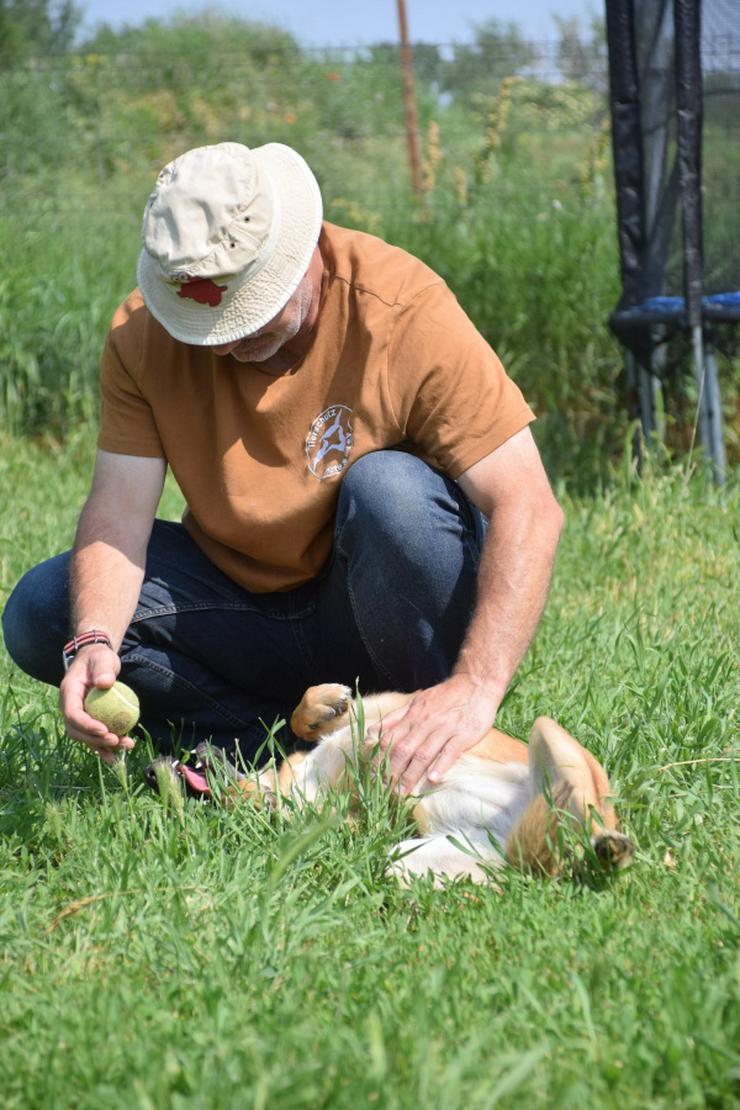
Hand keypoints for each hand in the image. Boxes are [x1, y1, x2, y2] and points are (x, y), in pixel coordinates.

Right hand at [59, 645, 135, 764]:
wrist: (96, 660)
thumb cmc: (98, 657)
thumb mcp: (102, 658)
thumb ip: (103, 669)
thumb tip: (105, 683)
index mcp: (69, 692)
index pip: (73, 714)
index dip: (87, 725)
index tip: (105, 730)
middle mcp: (69, 706)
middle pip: (77, 730)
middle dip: (95, 740)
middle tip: (116, 741)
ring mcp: (78, 715)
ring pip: (86, 737)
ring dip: (104, 746)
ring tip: (126, 746)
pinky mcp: (88, 719)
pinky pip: (95, 735)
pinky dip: (107, 744)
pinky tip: (122, 748)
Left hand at [368, 675, 500, 794]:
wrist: (475, 684)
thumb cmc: (444, 696)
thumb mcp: (416, 701)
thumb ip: (394, 717)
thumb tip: (371, 732)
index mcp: (413, 715)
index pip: (391, 739)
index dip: (380, 757)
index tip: (372, 774)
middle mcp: (426, 722)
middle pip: (404, 749)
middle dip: (392, 771)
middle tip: (384, 791)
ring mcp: (445, 729)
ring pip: (424, 754)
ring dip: (411, 774)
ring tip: (403, 792)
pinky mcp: (463, 735)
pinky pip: (450, 752)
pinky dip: (440, 765)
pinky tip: (432, 779)